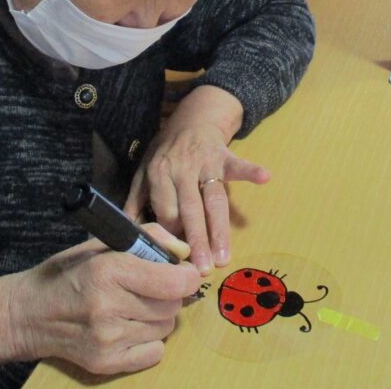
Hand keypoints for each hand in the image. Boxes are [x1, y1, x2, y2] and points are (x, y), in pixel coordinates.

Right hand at [0, 223, 199, 373]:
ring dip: (158, 316)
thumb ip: (148, 238)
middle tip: (150, 287)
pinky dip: (149, 340)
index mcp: (108, 271)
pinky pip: (154, 352)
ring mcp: (107, 339)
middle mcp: (108, 307)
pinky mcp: (105, 363)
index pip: (173, 282)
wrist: (27, 314)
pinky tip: (128, 328)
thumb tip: (185, 251)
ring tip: (133, 306)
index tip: (182, 272)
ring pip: (165, 328)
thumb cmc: (67, 272)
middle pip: (172, 305)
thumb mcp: (103, 244)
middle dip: (169, 294)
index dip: (186, 275)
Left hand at [124, 85, 268, 275]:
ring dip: (220, 229)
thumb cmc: (166, 151)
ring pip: (214, 200)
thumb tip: (125, 231)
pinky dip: (251, 170)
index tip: (177, 258)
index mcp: (160, 173)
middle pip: (191, 210)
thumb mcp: (144, 170)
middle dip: (196, 240)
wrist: (191, 120)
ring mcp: (206, 163)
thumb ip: (136, 199)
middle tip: (201, 269)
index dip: (171, 234)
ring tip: (223, 257)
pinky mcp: (225, 157)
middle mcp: (183, 169)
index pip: (166, 210)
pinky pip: (239, 165)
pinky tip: (264, 177)